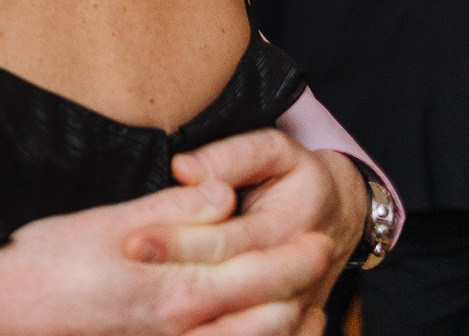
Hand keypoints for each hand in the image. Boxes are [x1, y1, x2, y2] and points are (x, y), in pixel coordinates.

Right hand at [0, 181, 330, 335]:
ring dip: (280, 327)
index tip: (319, 238)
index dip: (292, 258)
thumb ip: (171, 210)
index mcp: (170, 292)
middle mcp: (177, 331)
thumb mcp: (107, 223)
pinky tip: (252, 327)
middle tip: (319, 265)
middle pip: (262, 319)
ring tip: (303, 306)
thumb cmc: (46, 259)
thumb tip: (223, 193)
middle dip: (297, 293)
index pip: (253, 276)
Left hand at [128, 130, 367, 315]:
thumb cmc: (299, 177)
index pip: (225, 242)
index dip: (178, 243)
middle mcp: (292, 276)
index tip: (131, 241)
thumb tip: (184, 168)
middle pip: (225, 289)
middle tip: (124, 271)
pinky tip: (177, 335)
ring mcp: (293, 307)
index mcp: (286, 228)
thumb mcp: (275, 151)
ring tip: (138, 317)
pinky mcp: (289, 325)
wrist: (344, 214)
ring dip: (194, 323)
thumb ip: (230, 157)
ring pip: (243, 327)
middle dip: (172, 280)